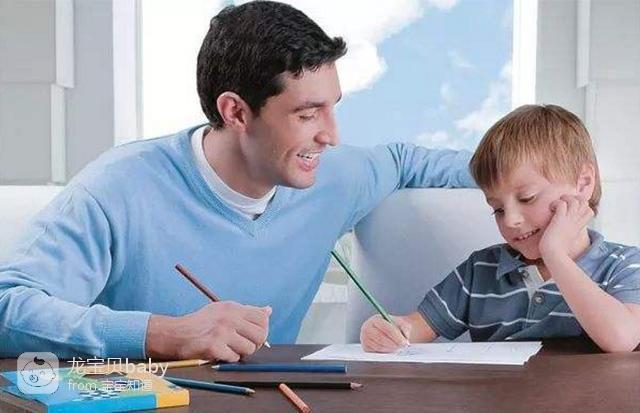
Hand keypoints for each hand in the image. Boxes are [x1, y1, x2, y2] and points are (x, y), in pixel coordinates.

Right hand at [146, 301, 270, 361]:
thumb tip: (268, 310)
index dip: (263, 329)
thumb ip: (247, 312)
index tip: (254, 335)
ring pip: (249, 348)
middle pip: (260, 335)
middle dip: (255, 344)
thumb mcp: (224, 310)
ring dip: (241, 352)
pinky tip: (220, 353)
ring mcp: (222, 332)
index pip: (262, 318)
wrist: (177, 333)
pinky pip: (234, 357)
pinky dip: (229, 358)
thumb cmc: (202, 323)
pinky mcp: (214, 346)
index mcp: (233, 307)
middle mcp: (229, 317)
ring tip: (230, 348)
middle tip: (244, 345)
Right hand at [360, 314, 410, 352]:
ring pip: (380, 347)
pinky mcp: (365, 347)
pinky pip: (376, 353)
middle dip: (394, 344)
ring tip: (398, 348)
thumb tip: (405, 340)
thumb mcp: (402, 323)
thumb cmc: (395, 327)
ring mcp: (364, 338)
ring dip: (391, 349)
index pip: (387, 329)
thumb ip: (404, 328)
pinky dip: (386, 353)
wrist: (387, 330)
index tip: (405, 342)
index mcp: (376, 319)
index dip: (397, 337)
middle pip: (382, 338)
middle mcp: (367, 328)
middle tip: (403, 347)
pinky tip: (391, 350)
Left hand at [539, 194, 593, 259]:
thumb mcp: (567, 239)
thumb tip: (560, 231)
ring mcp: (569, 219)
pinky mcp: (560, 219)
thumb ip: (567, 233)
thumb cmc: (557, 249)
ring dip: (565, 198)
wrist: (554, 253)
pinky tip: (551, 209)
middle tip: (563, 204)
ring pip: (575, 200)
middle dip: (574, 198)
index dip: (582, 206)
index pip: (589, 210)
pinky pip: (562, 203)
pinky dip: (556, 203)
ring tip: (556, 205)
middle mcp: (576, 221)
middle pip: (585, 203)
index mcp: (578, 226)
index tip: (570, 209)